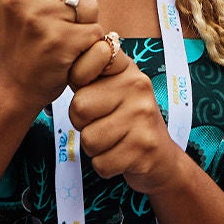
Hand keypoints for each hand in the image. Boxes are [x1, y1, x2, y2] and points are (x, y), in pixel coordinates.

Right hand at [0, 0, 103, 113]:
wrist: (17, 85)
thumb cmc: (23, 35)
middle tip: (54, 16)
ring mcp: (42, 19)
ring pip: (88, 2)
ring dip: (84, 19)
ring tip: (61, 34)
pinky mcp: (64, 41)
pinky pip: (96, 28)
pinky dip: (90, 42)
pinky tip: (70, 52)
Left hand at [69, 37, 180, 192]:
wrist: (161, 157)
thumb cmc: (126, 120)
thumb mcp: (112, 89)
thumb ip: (90, 75)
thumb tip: (62, 58)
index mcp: (125, 68)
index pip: (81, 69)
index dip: (77, 85)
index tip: (91, 93)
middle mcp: (137, 86)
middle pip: (79, 107)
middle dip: (83, 124)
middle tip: (103, 124)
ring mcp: (143, 116)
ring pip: (88, 140)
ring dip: (95, 149)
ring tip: (114, 141)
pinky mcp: (144, 147)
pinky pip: (101, 163)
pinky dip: (105, 166)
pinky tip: (121, 156)